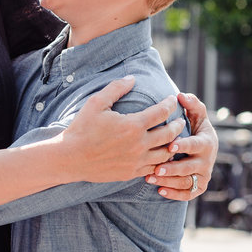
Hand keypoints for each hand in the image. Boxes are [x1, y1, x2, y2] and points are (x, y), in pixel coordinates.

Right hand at [59, 78, 184, 182]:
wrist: (70, 157)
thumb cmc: (82, 128)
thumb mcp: (96, 102)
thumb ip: (116, 88)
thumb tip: (132, 78)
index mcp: (133, 125)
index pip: (161, 112)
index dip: (169, 104)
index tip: (172, 100)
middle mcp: (139, 144)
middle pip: (169, 134)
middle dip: (178, 125)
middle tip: (180, 120)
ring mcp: (136, 161)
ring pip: (165, 154)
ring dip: (173, 145)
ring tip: (175, 139)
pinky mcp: (131, 173)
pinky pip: (154, 168)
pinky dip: (162, 162)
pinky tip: (161, 157)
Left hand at [145, 92, 218, 200]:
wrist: (202, 149)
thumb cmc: (195, 128)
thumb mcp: (197, 116)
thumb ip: (192, 105)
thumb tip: (181, 95)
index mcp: (206, 142)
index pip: (196, 145)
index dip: (184, 145)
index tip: (170, 145)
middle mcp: (207, 161)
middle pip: (190, 167)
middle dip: (173, 168)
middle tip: (156, 168)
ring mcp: (203, 176)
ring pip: (186, 182)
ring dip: (169, 181)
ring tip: (150, 178)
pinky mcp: (198, 187)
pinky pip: (187, 194)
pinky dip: (174, 194)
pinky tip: (159, 191)